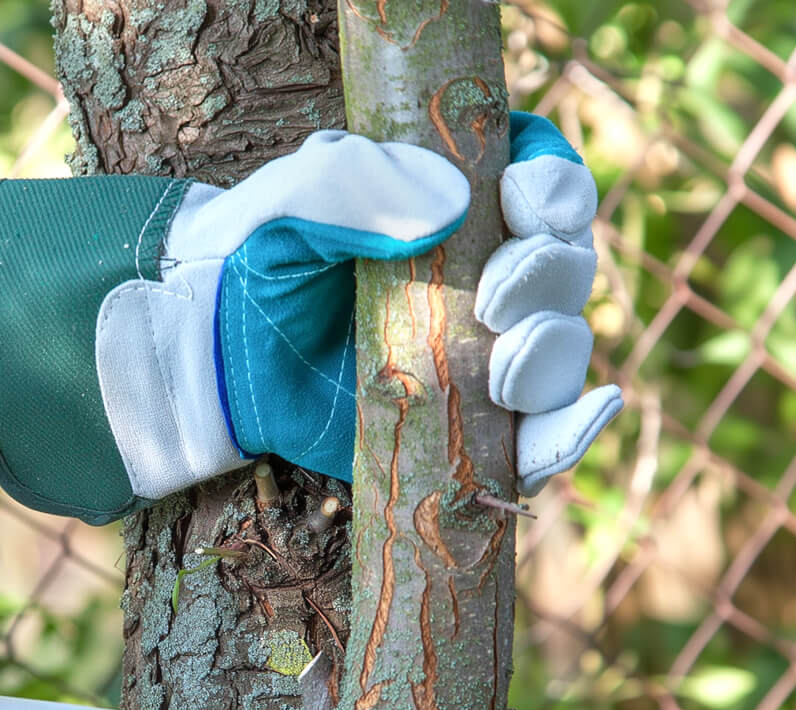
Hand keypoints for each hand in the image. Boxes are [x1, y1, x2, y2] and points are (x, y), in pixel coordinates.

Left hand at [0, 113, 618, 522]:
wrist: (217, 361)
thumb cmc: (256, 268)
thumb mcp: (289, 206)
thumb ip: (351, 185)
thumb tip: (452, 208)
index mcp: (465, 204)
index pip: (548, 184)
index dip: (557, 191)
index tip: (525, 202)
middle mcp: (491, 278)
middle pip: (568, 270)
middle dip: (550, 277)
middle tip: (495, 295)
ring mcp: (485, 358)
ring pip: (564, 352)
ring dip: (554, 355)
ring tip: (502, 364)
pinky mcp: (468, 431)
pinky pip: (540, 439)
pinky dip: (570, 435)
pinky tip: (579, 419)